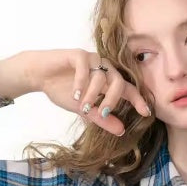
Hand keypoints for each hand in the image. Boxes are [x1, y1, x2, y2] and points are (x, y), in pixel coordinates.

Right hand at [25, 48, 151, 135]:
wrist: (40, 76)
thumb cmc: (62, 90)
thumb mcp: (84, 109)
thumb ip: (102, 119)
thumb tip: (121, 131)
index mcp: (107, 82)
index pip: (128, 89)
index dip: (138, 100)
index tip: (146, 113)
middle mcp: (103, 69)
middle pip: (119, 81)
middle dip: (112, 99)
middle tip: (102, 113)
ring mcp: (91, 59)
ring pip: (101, 75)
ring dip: (92, 94)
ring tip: (82, 106)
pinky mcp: (77, 54)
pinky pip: (85, 66)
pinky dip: (81, 81)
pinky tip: (75, 93)